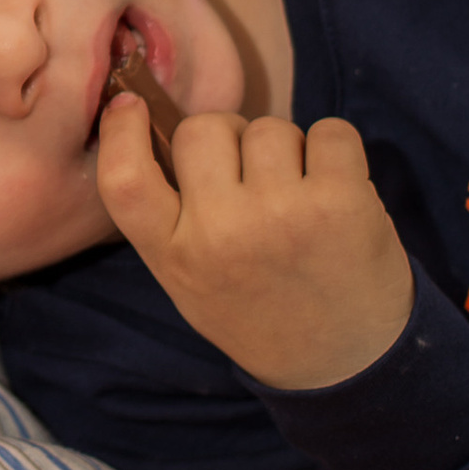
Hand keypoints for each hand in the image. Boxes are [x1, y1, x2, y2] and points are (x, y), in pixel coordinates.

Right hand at [96, 96, 414, 394]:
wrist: (348, 365)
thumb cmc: (263, 312)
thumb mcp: (191, 284)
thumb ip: (171, 221)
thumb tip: (160, 131)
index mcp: (176, 257)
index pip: (124, 180)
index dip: (121, 131)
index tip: (128, 104)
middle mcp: (221, 233)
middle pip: (203, 130)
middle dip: (229, 136)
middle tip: (253, 173)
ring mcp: (281, 215)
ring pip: (269, 128)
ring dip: (287, 149)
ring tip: (301, 195)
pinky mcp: (340, 202)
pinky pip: (330, 131)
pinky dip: (335, 150)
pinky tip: (338, 189)